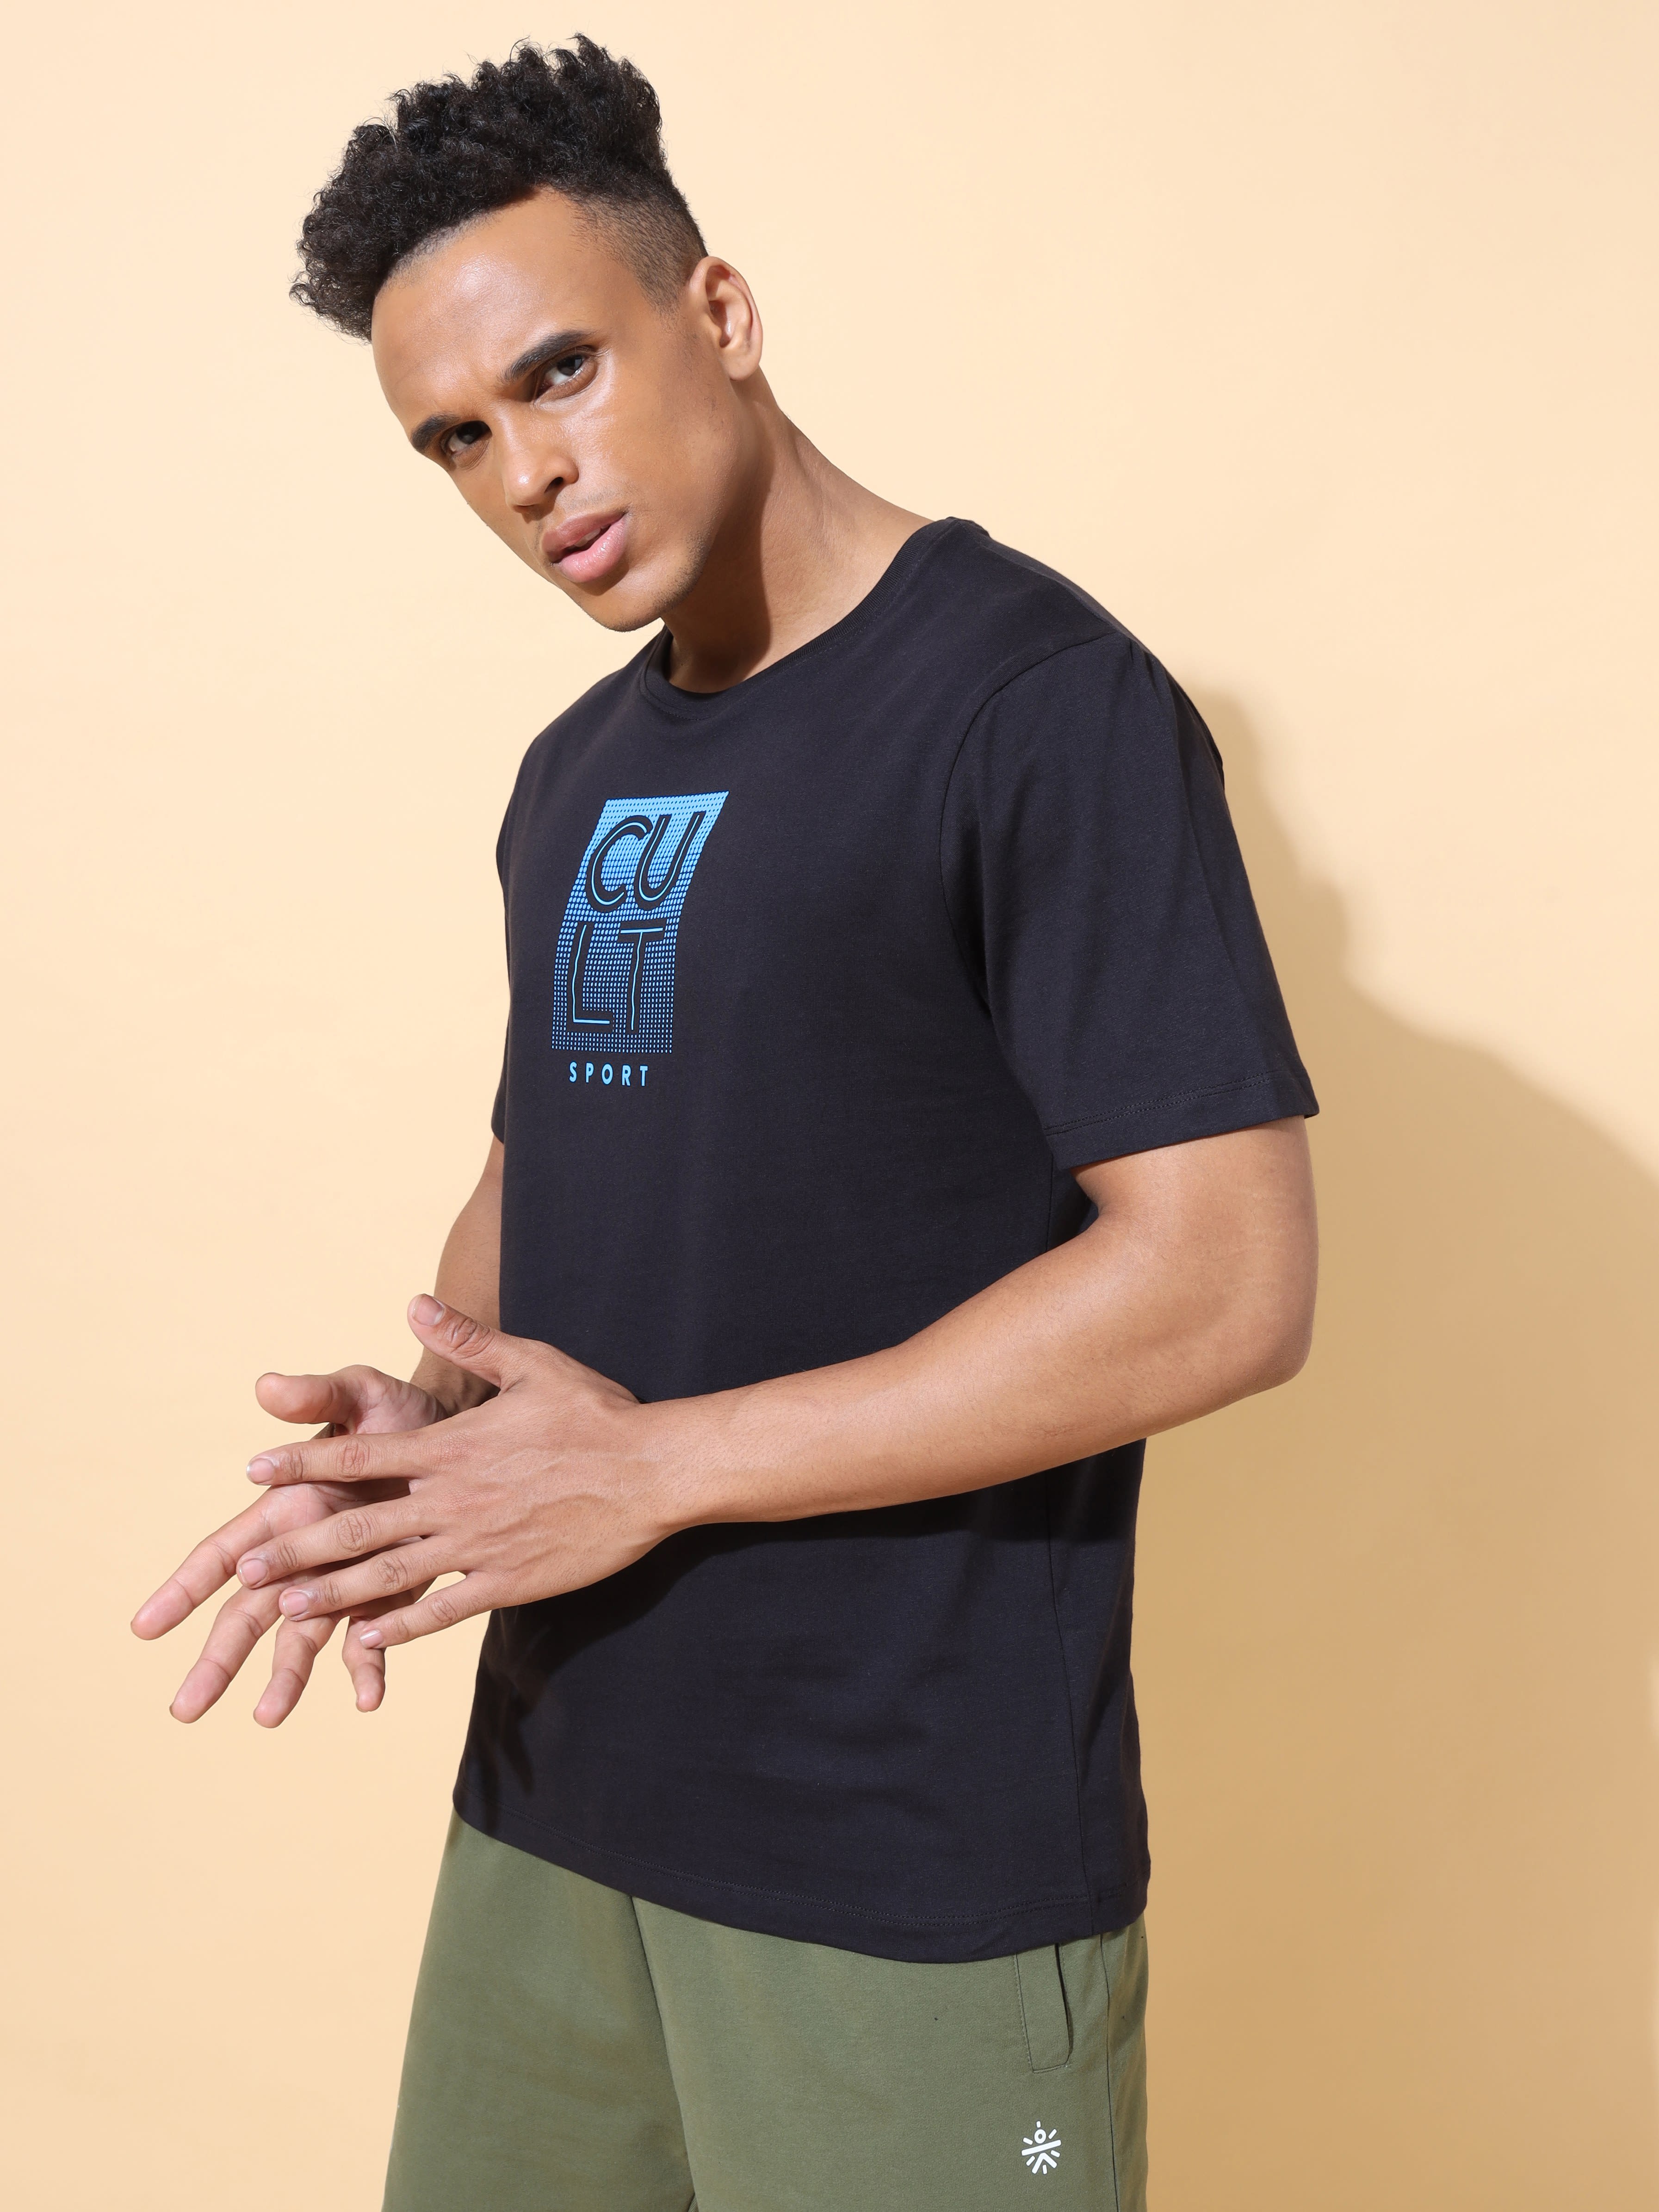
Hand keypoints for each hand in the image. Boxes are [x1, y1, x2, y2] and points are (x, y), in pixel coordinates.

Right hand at [132, 1366, 441, 1723]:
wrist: (460, 1435)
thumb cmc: (396, 1413)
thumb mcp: (361, 1394)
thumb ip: (318, 1395)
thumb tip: (267, 1385)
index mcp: (286, 1510)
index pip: (223, 1553)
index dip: (184, 1587)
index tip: (145, 1626)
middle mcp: (305, 1554)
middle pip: (248, 1613)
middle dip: (217, 1659)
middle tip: (185, 1708)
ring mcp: (345, 1580)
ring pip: (301, 1637)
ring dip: (285, 1677)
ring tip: (268, 1718)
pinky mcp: (390, 1595)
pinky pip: (373, 1640)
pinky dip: (369, 1667)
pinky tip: (372, 1699)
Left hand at [232, 1297, 678, 1654]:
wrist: (654, 1471)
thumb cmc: (595, 1413)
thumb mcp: (530, 1363)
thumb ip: (466, 1340)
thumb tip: (413, 1303)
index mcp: (453, 1447)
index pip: (360, 1456)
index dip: (302, 1463)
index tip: (252, 1472)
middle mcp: (455, 1499)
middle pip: (359, 1524)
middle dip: (297, 1547)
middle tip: (245, 1567)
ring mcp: (480, 1545)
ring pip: (390, 1574)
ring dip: (333, 1593)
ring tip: (285, 1610)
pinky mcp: (509, 1581)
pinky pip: (444, 1609)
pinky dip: (402, 1625)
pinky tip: (367, 1637)